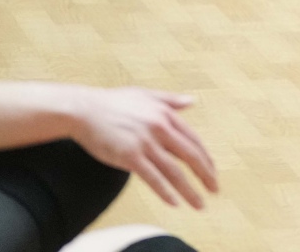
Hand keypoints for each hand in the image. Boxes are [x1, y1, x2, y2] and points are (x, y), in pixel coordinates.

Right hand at [67, 88, 218, 209]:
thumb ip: (170, 100)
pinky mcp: (129, 156)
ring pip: (174, 171)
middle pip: (190, 157)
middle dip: (206, 176)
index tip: (212, 172)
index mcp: (167, 116)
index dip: (206, 159)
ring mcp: (145, 143)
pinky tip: (174, 203)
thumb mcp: (146, 95)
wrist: (84, 110)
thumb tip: (192, 101)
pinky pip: (152, 178)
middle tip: (215, 190)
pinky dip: (165, 192)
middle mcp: (161, 129)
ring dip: (189, 190)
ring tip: (199, 204)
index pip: (194, 141)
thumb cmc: (113, 102)